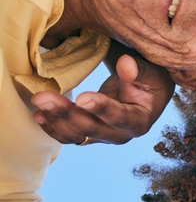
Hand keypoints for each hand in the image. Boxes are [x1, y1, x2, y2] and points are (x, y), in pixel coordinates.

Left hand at [31, 54, 174, 144]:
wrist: (146, 92)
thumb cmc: (150, 80)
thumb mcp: (151, 72)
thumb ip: (139, 70)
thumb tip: (125, 64)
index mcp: (139, 121)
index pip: (119, 117)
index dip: (100, 108)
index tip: (82, 97)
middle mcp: (121, 135)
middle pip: (91, 129)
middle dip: (66, 113)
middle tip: (43, 97)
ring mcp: (103, 137)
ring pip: (76, 135)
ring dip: (55, 119)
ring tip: (38, 101)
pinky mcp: (90, 134)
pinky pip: (69, 136)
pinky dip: (53, 127)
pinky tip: (39, 115)